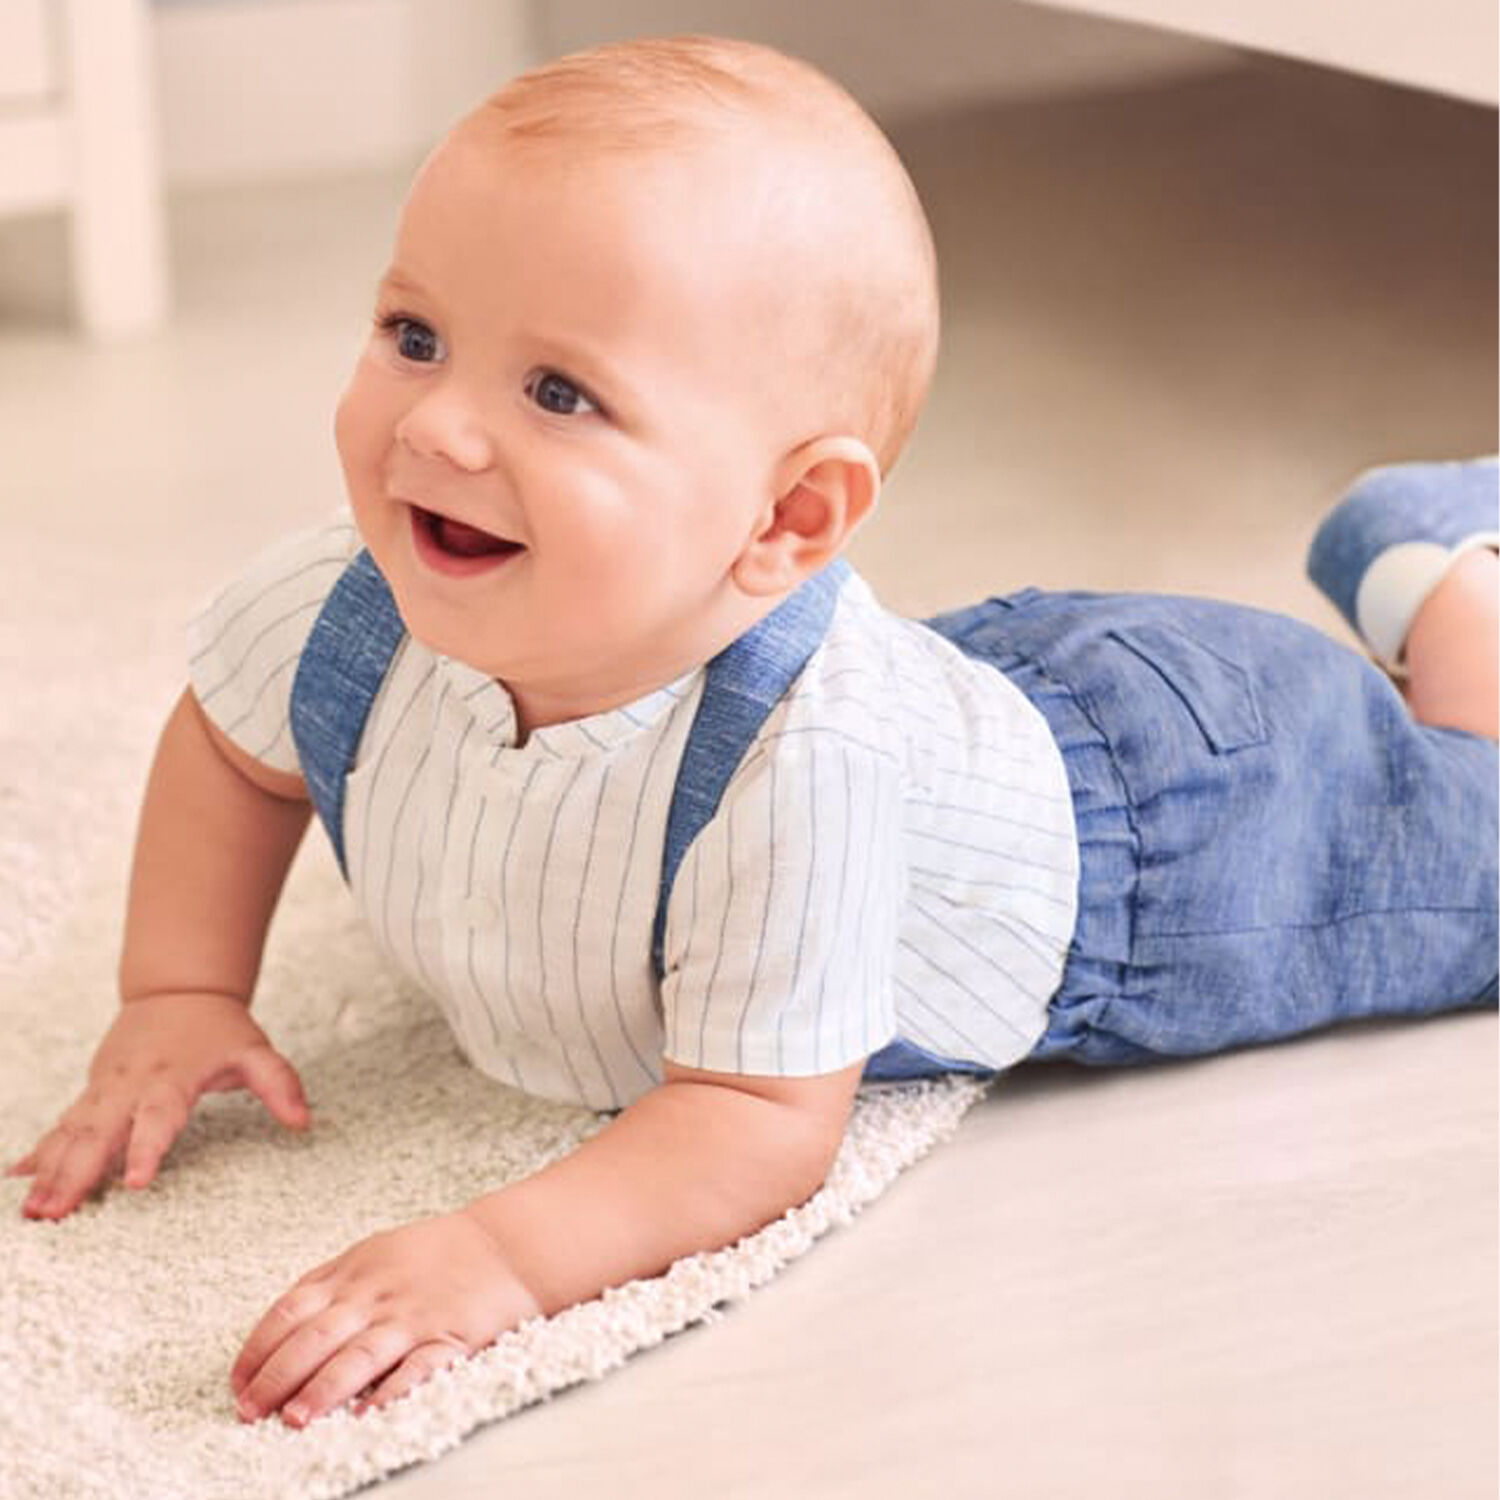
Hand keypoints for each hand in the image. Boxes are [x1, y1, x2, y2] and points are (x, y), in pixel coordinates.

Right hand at [9, 991, 308, 1218]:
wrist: (178, 989)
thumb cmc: (218, 1028)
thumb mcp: (255, 1051)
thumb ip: (279, 1085)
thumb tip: (304, 1121)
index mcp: (171, 1078)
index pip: (159, 1117)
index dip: (147, 1149)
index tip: (135, 1183)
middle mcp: (131, 1085)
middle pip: (101, 1132)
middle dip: (76, 1173)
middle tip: (55, 1214)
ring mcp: (106, 1088)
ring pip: (74, 1132)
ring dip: (51, 1170)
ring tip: (34, 1210)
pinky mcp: (93, 1091)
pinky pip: (63, 1124)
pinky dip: (41, 1151)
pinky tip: (18, 1178)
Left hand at [231, 1211, 542, 1424]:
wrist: (507, 1245)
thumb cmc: (437, 1252)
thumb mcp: (376, 1252)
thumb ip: (332, 1283)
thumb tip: (282, 1321)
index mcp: (355, 1272)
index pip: (291, 1309)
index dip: (259, 1349)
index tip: (237, 1383)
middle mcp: (377, 1294)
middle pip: (316, 1335)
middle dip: (277, 1376)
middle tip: (250, 1411)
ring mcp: (413, 1316)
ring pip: (359, 1355)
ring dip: (323, 1389)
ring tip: (295, 1420)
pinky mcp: (449, 1337)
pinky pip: (416, 1369)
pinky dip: (391, 1392)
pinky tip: (369, 1414)